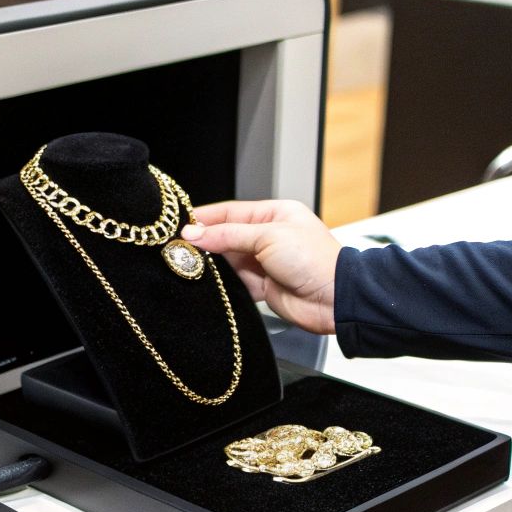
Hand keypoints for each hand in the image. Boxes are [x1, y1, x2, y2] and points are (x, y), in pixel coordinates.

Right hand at [181, 200, 342, 333]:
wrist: (333, 299)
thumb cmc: (313, 260)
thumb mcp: (268, 236)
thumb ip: (228, 235)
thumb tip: (195, 233)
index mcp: (274, 214)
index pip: (231, 212)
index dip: (205, 218)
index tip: (181, 224)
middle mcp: (268, 236)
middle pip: (226, 236)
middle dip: (205, 241)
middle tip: (179, 246)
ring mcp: (265, 262)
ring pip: (228, 260)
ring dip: (212, 264)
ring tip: (190, 264)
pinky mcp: (262, 286)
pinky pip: (235, 282)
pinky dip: (223, 283)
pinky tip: (209, 282)